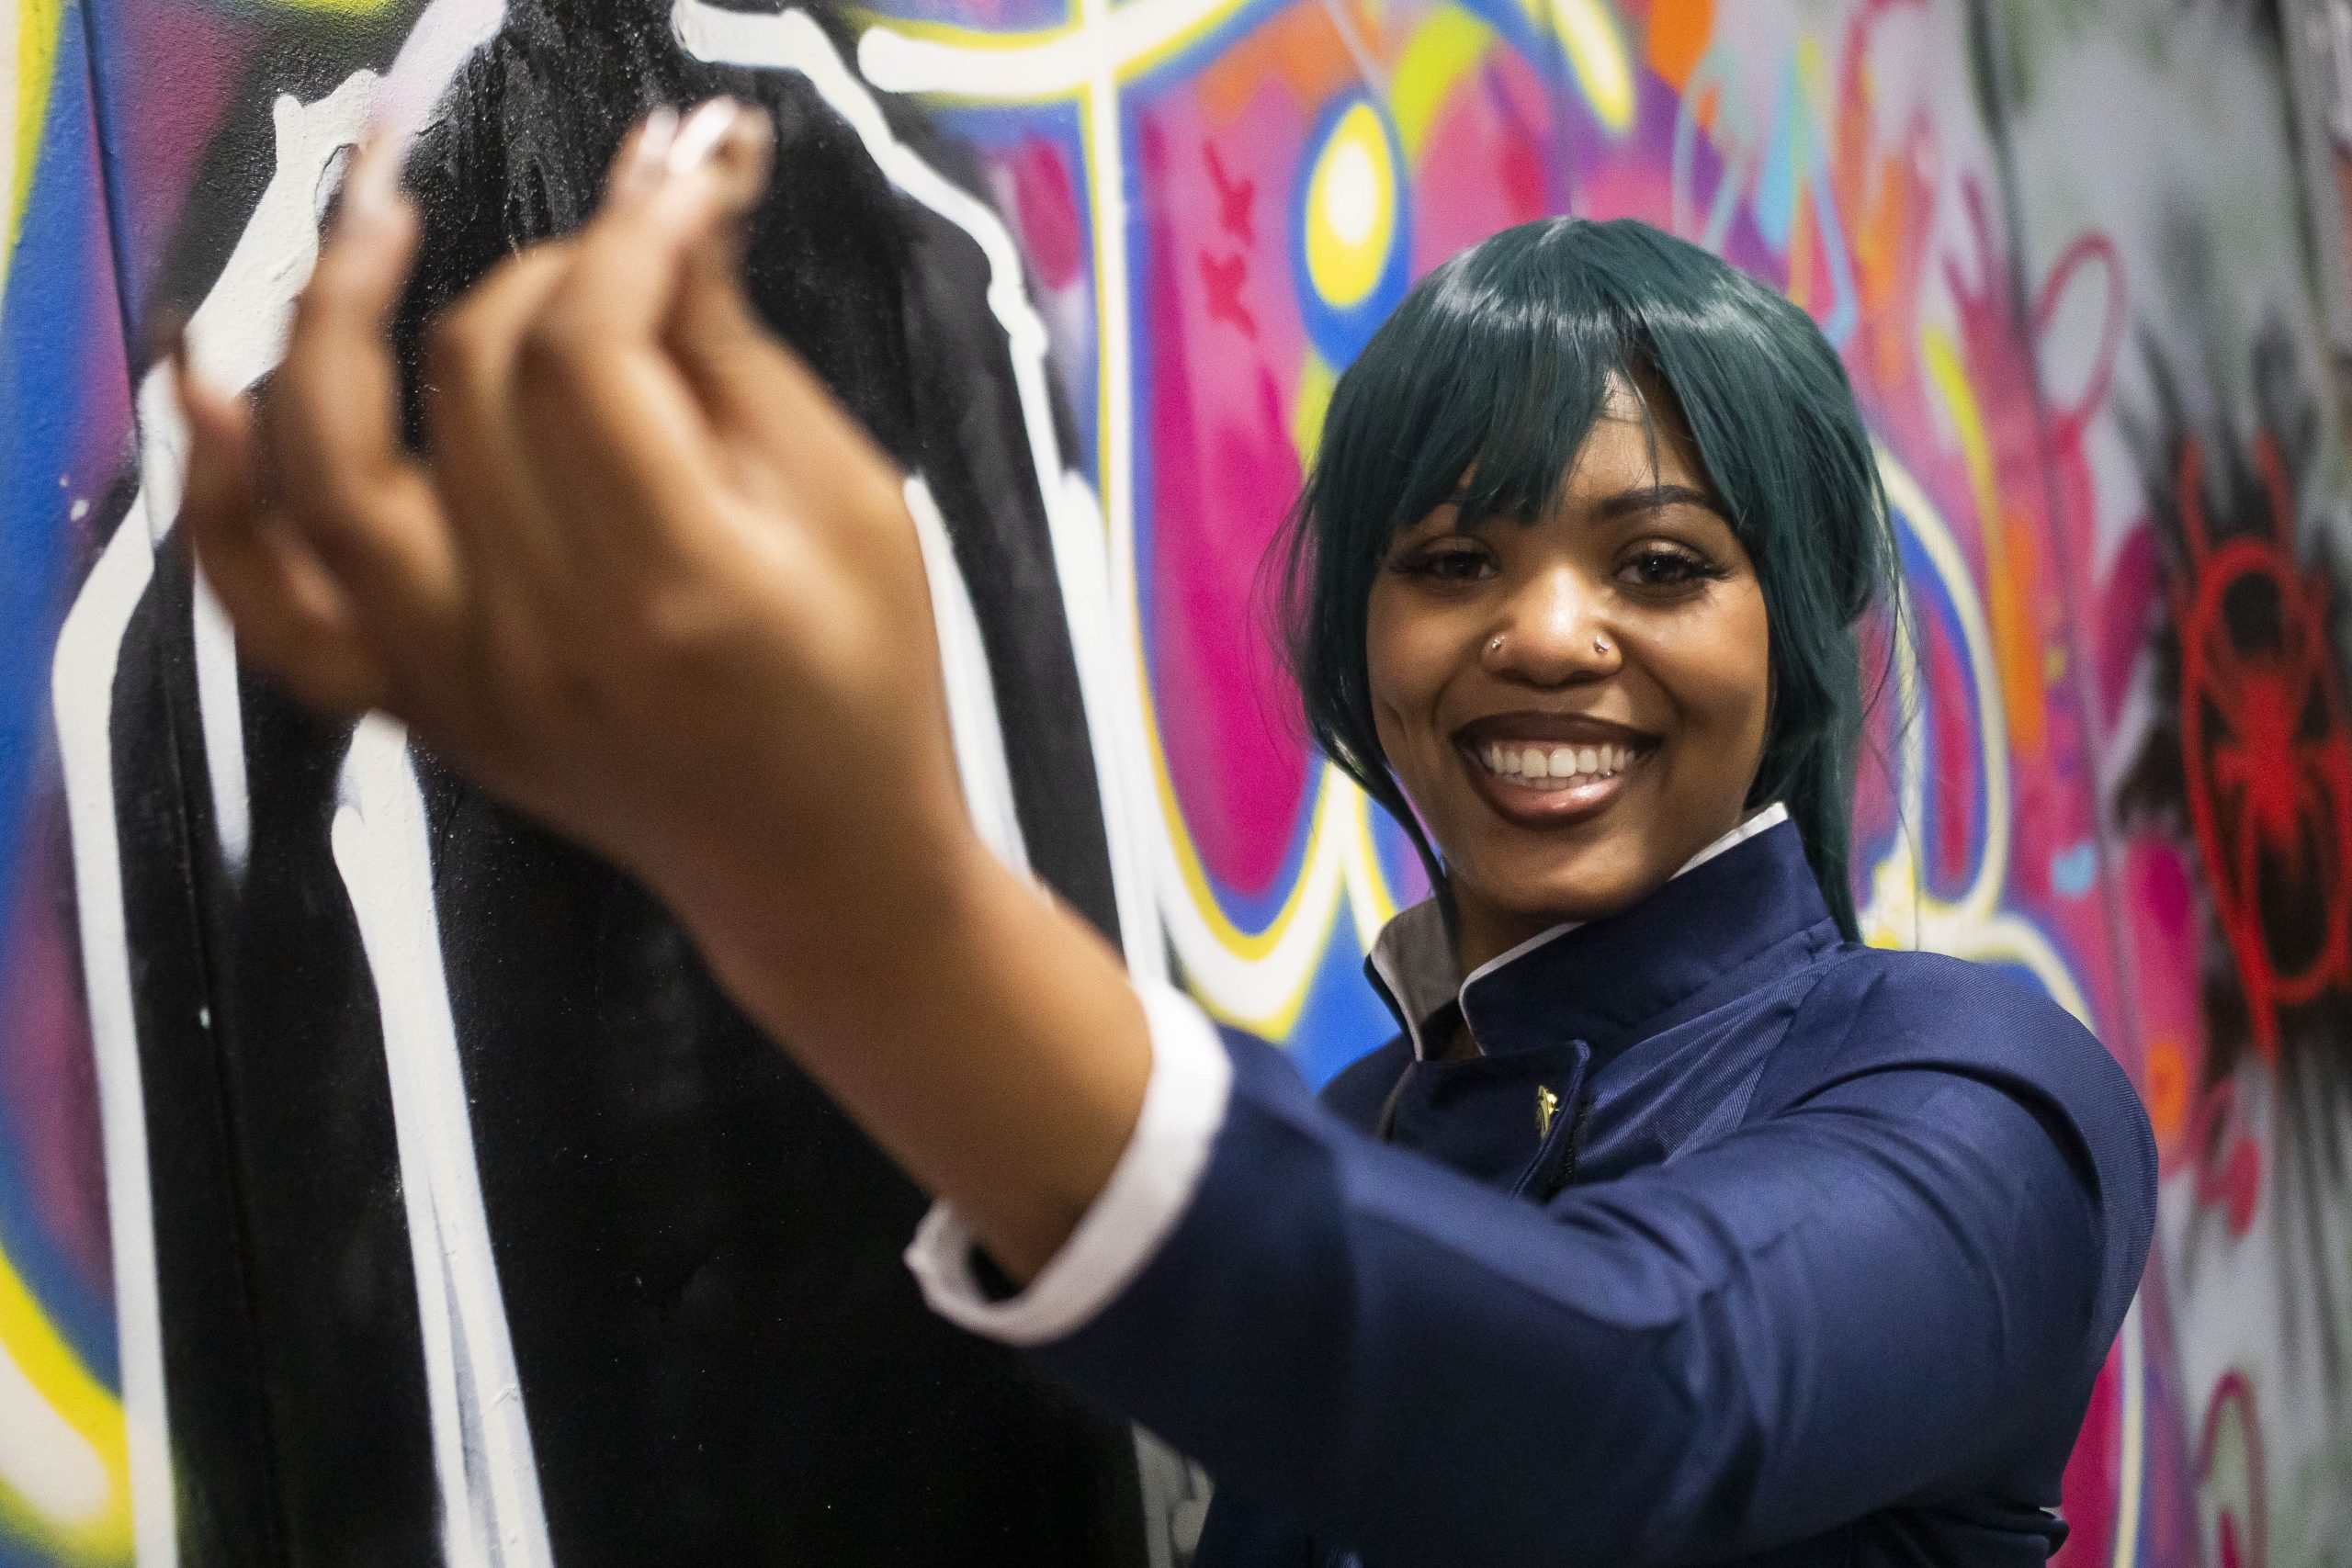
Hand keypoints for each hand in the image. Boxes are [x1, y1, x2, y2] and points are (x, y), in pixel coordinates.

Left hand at [178, 100, 1154, 1280]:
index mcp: (679, 585)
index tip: (677, 174)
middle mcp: (545, 636)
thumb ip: (738, 356)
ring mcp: (460, 680)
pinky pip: (272, 603)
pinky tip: (207, 392)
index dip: (625, 232)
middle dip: (540, 268)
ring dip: (335, 317)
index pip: (589, 350)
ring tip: (376, 222)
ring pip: (333, 459)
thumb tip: (669, 204)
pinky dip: (217, 500)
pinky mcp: (419, 708)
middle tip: (619, 252)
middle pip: (473, 375)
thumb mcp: (856, 505)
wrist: (821, 870)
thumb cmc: (871, 686)